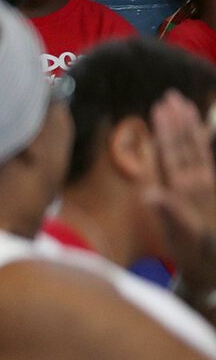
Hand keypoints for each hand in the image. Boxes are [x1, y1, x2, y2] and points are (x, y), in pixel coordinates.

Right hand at [146, 91, 215, 295]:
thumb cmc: (198, 262)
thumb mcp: (184, 245)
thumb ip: (172, 218)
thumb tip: (151, 193)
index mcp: (188, 195)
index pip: (175, 155)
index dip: (168, 131)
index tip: (160, 107)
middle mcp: (202, 186)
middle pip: (189, 148)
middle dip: (180, 122)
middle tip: (172, 97)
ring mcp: (211, 189)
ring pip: (201, 152)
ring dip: (192, 128)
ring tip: (185, 107)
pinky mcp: (215, 193)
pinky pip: (209, 163)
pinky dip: (206, 146)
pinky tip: (204, 136)